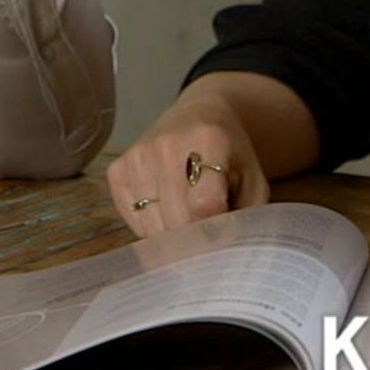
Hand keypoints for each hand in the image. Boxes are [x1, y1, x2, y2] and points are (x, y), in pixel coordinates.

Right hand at [107, 97, 268, 237]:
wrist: (197, 116)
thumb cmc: (230, 155)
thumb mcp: (253, 180)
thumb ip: (246, 216)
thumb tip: (222, 253)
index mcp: (208, 140)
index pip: (204, 205)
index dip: (214, 230)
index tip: (222, 237)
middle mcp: (166, 145)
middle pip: (176, 221)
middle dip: (195, 238)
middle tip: (206, 232)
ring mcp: (136, 158)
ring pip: (152, 228)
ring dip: (172, 235)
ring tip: (187, 215)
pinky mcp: (116, 172)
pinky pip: (134, 223)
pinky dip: (152, 228)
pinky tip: (166, 209)